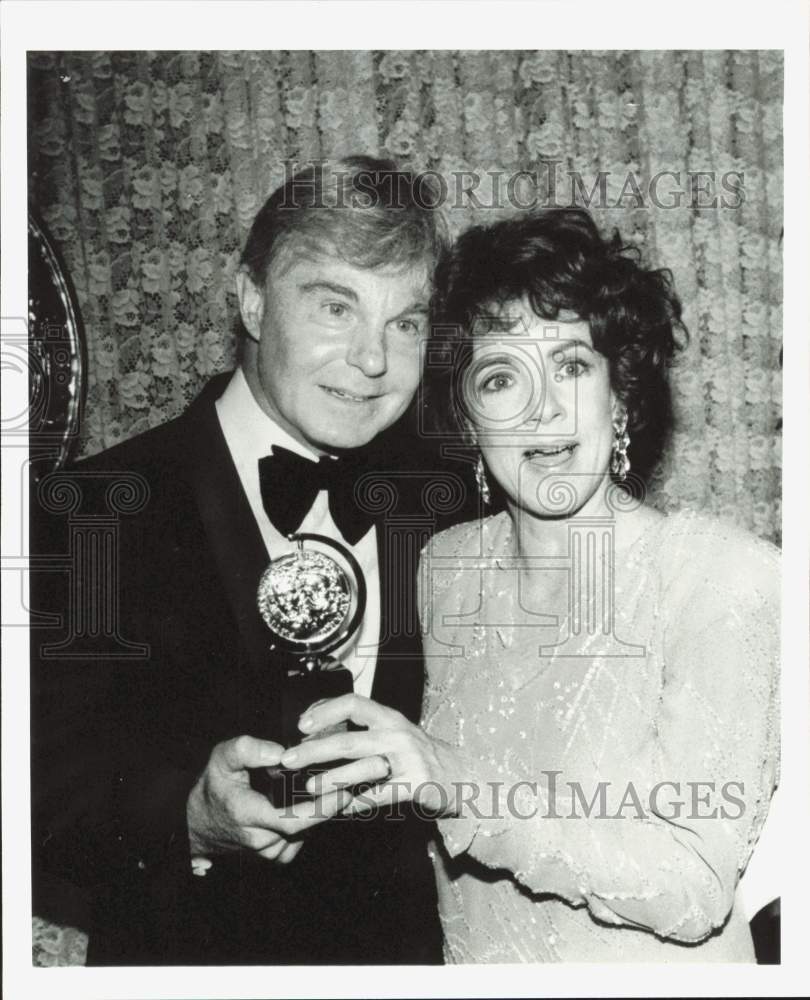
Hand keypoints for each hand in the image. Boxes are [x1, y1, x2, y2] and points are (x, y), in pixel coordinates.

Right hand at [186, 735, 351, 863]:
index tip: (343, 793)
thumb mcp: (222, 759)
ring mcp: (267, 852)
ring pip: (305, 835)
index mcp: (249, 815)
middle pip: (305, 827)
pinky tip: (312, 806)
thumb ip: (248, 750)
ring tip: (332, 791)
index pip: (292, 820)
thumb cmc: (214, 787)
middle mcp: (260, 840)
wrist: (198, 824)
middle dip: (328, 807)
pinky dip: (308, 825)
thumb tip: (280, 752)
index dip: (321, 809)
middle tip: (349, 785)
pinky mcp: (273, 856)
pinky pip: (299, 842)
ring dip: (318, 816)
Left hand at [279, 695, 472, 816]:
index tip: (301, 725)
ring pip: (362, 769)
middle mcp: (398, 734)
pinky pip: (380, 795)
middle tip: (289, 759)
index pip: (353, 703)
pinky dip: (357, 802)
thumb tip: (317, 727)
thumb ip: (363, 729)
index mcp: (389, 717)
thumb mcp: (393, 733)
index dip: (324, 711)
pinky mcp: (416, 784)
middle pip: (349, 740)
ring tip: (309, 787)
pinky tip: (341, 808)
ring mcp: (408, 759)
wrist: (460, 775)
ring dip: (331, 779)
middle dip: (314, 750)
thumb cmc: (416, 754)